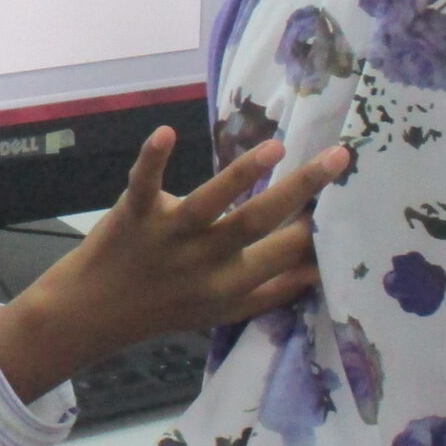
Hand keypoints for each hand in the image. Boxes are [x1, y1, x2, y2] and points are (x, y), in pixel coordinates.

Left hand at [0, 128, 347, 401]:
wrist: (91, 313)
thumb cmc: (166, 308)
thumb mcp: (225, 312)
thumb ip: (273, 290)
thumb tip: (320, 269)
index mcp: (233, 283)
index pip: (286, 250)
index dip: (318, 224)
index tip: (354, 194)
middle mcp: (205, 260)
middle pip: (258, 222)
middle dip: (300, 190)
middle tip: (338, 158)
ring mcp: (168, 236)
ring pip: (210, 203)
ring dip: (241, 174)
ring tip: (274, 147)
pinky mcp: (134, 215)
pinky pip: (144, 184)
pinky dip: (152, 159)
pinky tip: (165, 133)